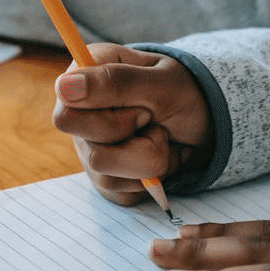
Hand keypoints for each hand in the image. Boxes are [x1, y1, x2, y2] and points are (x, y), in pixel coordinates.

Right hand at [52, 44, 212, 205]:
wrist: (206, 123)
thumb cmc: (183, 93)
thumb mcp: (161, 82)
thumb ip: (114, 82)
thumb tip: (63, 87)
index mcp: (83, 79)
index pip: (66, 117)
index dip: (106, 119)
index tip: (140, 105)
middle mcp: (78, 114)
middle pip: (90, 150)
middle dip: (134, 137)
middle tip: (150, 117)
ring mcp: (89, 148)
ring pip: (106, 174)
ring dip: (148, 158)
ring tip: (158, 136)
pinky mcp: (104, 177)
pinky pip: (118, 191)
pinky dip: (148, 177)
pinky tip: (154, 154)